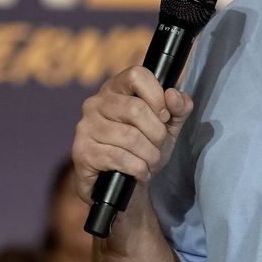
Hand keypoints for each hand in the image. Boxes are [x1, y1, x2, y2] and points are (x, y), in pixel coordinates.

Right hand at [71, 65, 194, 205]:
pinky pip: (119, 157)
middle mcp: (95, 103)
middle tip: (158, 146)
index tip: (163, 115)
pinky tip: (139, 173)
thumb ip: (179, 107)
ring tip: (150, 162)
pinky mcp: (82, 151)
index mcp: (115, 89)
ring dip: (150, 155)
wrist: (123, 187)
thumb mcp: (168, 126)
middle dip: (157, 133)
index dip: (157, 95)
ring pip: (130, 137)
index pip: (137, 74)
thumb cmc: (144, 149)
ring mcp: (86, 127)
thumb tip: (173, 94)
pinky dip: (138, 169)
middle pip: (136, 108)